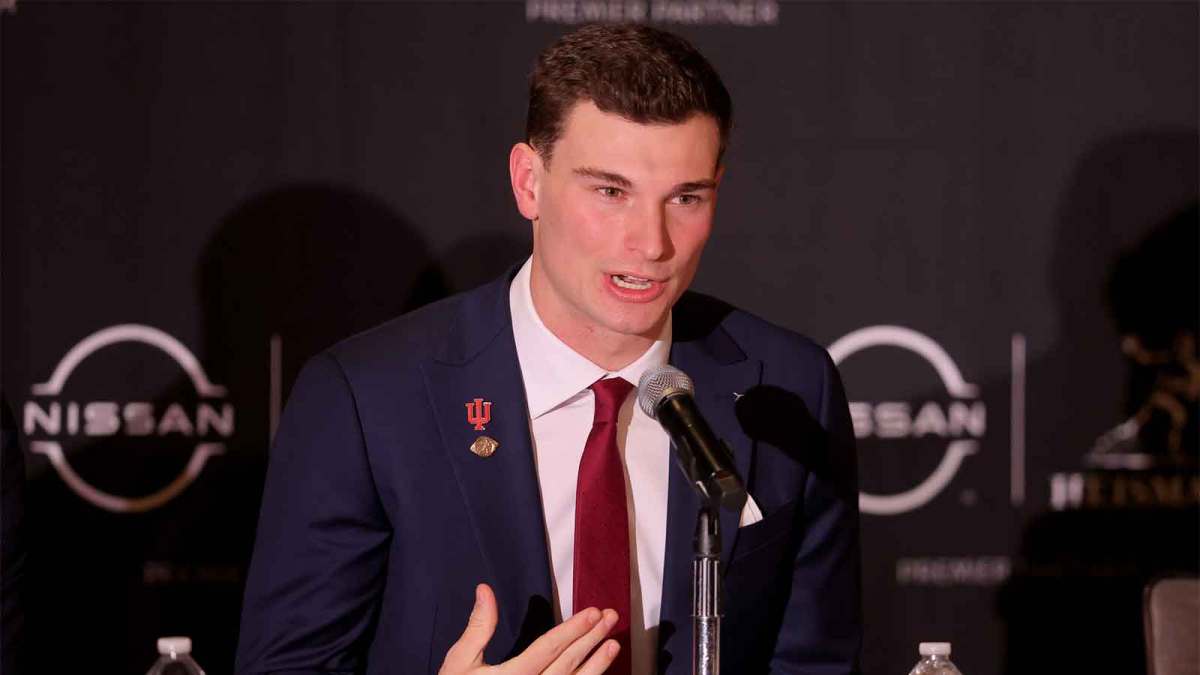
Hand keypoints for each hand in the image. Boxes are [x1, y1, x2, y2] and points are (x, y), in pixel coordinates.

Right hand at [439, 583, 619, 673]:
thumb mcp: (459, 662)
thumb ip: (478, 628)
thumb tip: (485, 590)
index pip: (549, 649)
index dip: (573, 630)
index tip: (593, 613)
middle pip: (567, 664)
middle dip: (591, 639)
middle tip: (611, 618)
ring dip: (596, 665)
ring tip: (613, 645)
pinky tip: (598, 673)